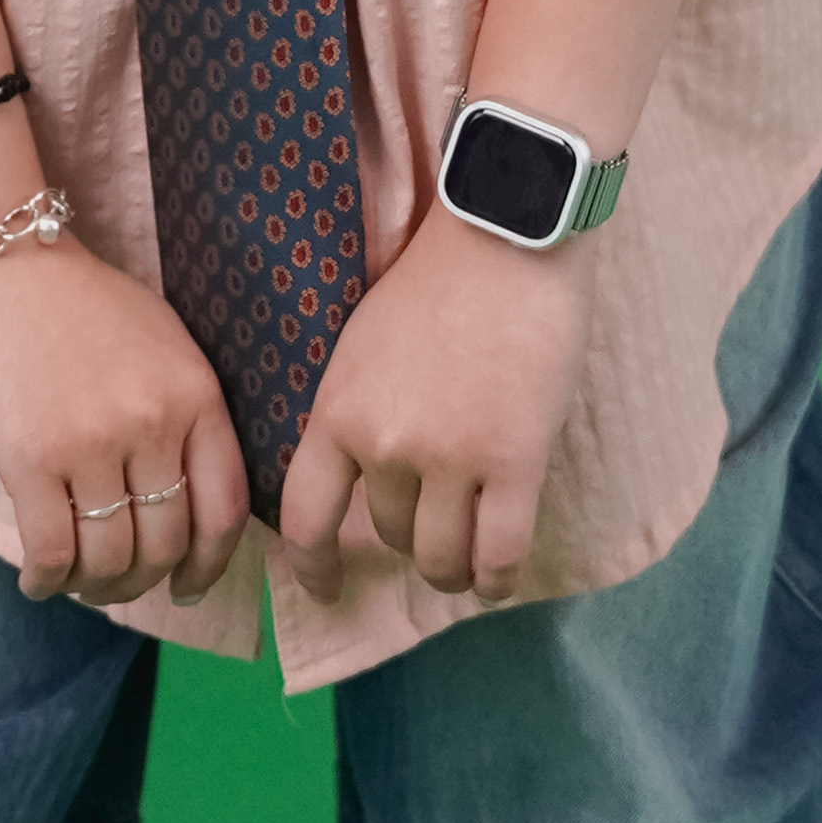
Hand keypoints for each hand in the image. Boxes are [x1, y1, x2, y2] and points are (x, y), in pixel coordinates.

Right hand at [0, 227, 251, 608]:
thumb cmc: (78, 304)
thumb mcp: (162, 344)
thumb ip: (185, 414)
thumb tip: (189, 504)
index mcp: (196, 395)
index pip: (225, 510)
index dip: (209, 565)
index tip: (189, 585)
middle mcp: (153, 424)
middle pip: (165, 545)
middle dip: (143, 582)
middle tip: (118, 585)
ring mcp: (92, 443)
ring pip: (110, 558)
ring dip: (95, 587)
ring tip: (77, 583)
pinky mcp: (30, 458)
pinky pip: (52, 551)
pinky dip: (47, 580)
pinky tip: (38, 581)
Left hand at [280, 207, 594, 606]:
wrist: (507, 234)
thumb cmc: (437, 277)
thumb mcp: (362, 346)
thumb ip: (356, 412)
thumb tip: (362, 477)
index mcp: (337, 411)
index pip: (305, 518)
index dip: (312, 568)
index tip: (324, 589)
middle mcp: (385, 445)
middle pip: (386, 534)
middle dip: (406, 538)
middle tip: (433, 524)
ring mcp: (452, 458)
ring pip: (440, 555)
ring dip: (450, 566)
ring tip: (464, 561)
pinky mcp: (515, 461)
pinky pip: (498, 553)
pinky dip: (494, 578)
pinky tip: (493, 578)